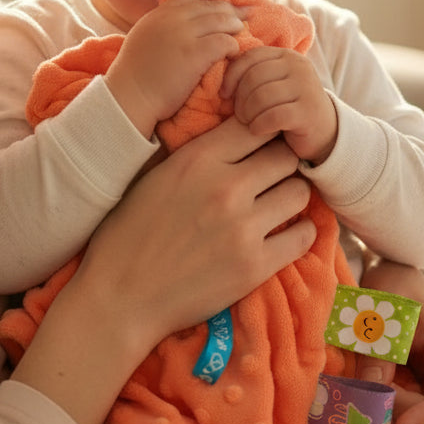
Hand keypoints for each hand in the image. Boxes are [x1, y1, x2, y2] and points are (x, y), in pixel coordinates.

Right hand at [15, 118, 315, 423]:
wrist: (119, 298)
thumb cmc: (128, 235)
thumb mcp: (154, 176)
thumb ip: (195, 153)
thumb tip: (230, 131)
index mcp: (197, 160)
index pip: (256, 125)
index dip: (265, 133)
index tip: (263, 146)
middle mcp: (225, 187)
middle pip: (285, 156)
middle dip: (283, 164)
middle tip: (274, 178)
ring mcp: (243, 228)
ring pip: (299, 192)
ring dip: (292, 196)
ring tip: (278, 206)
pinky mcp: (254, 266)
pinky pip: (303, 236)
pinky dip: (299, 233)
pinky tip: (283, 235)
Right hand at [106, 0, 243, 136]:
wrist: (129, 97)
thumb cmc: (136, 76)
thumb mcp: (144, 38)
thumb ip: (162, 28)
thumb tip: (183, 27)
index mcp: (158, 14)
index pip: (192, 0)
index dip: (210, 5)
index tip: (223, 11)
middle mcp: (171, 18)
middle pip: (211, 7)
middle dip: (230, 11)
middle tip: (244, 15)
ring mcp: (184, 34)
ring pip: (221, 20)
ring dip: (234, 26)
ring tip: (241, 32)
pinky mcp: (195, 53)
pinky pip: (224, 42)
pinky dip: (233, 45)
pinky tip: (235, 52)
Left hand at [221, 46, 337, 163]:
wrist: (324, 131)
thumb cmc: (288, 107)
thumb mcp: (273, 84)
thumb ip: (253, 73)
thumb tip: (218, 71)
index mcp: (286, 56)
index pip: (250, 57)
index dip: (231, 76)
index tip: (224, 95)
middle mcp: (299, 66)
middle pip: (253, 78)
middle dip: (240, 99)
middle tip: (239, 115)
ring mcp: (306, 87)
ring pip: (261, 97)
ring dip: (248, 114)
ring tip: (249, 122)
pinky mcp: (308, 111)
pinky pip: (273, 116)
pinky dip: (259, 125)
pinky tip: (258, 130)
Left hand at [354, 260, 423, 423]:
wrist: (394, 284)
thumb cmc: (391, 292)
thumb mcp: (379, 318)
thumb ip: (375, 359)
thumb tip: (370, 399)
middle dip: (406, 417)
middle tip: (371, 394)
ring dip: (397, 417)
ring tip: (373, 386)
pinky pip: (417, 421)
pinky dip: (394, 416)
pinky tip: (376, 395)